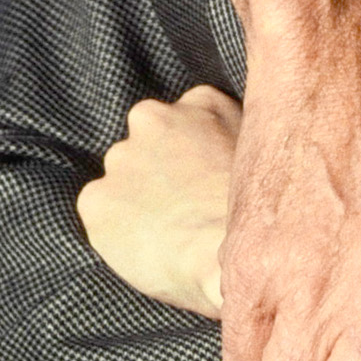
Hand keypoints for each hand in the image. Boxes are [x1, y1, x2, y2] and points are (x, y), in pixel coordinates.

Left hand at [79, 89, 243, 315]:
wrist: (225, 258)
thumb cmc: (255, 216)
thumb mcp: (264, 157)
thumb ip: (242, 138)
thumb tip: (237, 148)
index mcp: (200, 102)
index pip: (191, 117)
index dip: (199, 151)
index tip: (207, 176)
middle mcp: (153, 118)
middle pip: (151, 142)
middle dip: (163, 169)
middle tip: (187, 206)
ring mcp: (121, 158)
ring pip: (124, 178)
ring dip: (138, 198)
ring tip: (170, 232)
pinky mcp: (96, 199)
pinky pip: (102, 213)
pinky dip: (118, 228)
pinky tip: (148, 246)